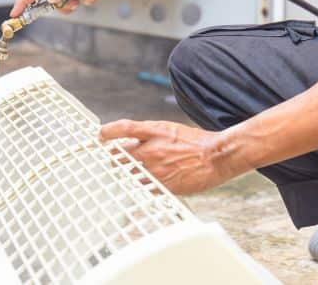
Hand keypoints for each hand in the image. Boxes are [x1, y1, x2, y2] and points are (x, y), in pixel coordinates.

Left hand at [100, 119, 233, 194]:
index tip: (101, 134)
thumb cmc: (196, 142)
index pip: (124, 128)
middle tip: (112, 159)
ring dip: (126, 173)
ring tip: (129, 173)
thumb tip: (134, 139)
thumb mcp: (171, 129)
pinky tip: (144, 184)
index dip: (108, 131)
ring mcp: (157, 169)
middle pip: (119, 155)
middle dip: (113, 158)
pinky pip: (143, 188)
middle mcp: (153, 150)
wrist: (216, 156)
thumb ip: (151, 134)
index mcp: (156, 132)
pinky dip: (141, 186)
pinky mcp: (163, 185)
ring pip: (128, 174)